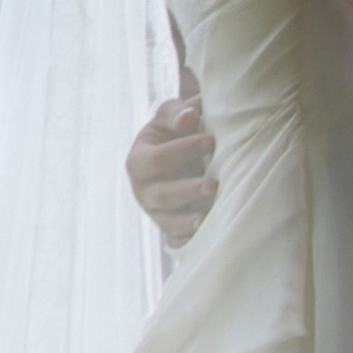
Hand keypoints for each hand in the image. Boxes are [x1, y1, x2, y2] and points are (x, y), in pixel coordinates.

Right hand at [127, 78, 215, 247]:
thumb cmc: (176, 131)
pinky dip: (190, 240)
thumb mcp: (172, 116)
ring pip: (169, 222)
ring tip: (207, 217)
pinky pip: (177, 240)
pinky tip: (206, 235)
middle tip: (214, 185)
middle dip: (187, 190)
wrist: (181, 156)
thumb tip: (189, 117)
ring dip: (188, 221)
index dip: (183, 150)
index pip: (158, 159)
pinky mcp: (170, 230)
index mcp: (139, 161)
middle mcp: (143, 190)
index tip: (210, 140)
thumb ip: (177, 113)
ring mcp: (155, 213)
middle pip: (162, 195)